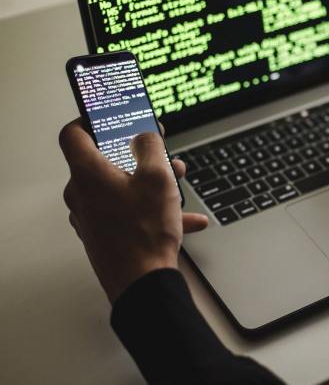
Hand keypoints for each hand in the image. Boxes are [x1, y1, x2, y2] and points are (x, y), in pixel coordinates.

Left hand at [59, 119, 208, 303]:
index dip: (90, 119)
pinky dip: (151, 209)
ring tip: (177, 187)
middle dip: (137, 155)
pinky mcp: (102, 235)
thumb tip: (144, 135)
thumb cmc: (144, 233)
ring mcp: (91, 217)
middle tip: (159, 154)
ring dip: (149, 183)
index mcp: (88, 173)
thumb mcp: (158, 177)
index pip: (74, 133)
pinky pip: (127, 212)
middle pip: (105, 161)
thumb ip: (150, 147)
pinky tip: (183, 218)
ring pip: (120, 188)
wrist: (143, 282)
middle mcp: (82, 194)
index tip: (108, 117)